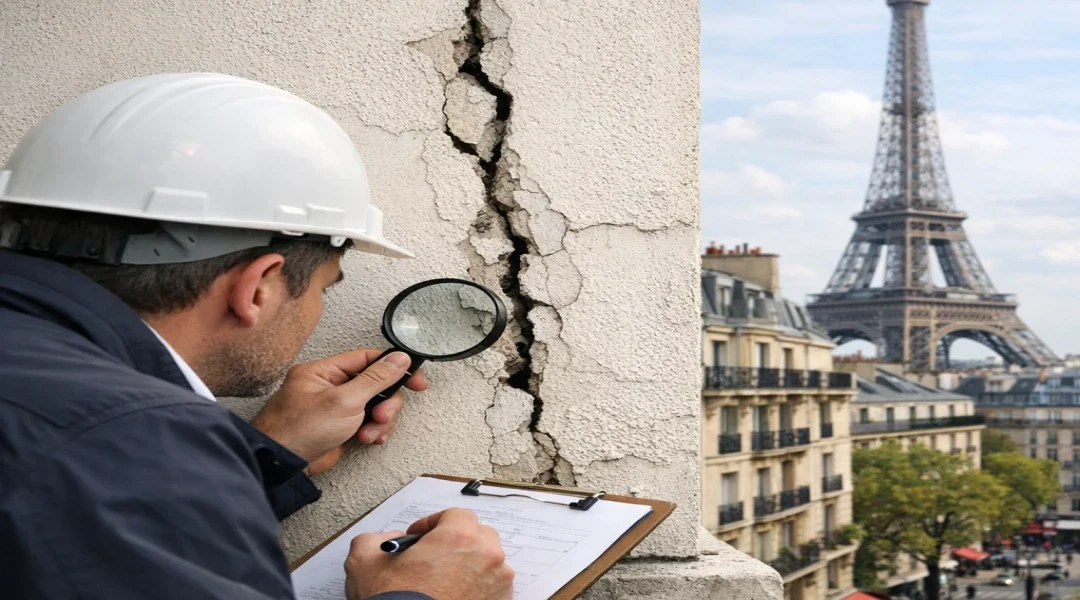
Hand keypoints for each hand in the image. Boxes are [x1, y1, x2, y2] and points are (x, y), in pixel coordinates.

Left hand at [251, 349, 426, 474]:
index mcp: (325, 371)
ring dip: (380, 421)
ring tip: (369, 432)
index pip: (367, 359)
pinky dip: (374, 431)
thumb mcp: (344, 400)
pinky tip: (368, 438)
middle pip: (376, 385)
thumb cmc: (299, 430)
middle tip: (382, 415)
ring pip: (375, 406)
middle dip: (385, 402)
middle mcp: (331, 387)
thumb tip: (398, 359)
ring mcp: (337, 408)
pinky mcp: (342, 427)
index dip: (393, 367)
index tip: (414, 379)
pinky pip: (368, 423)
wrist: (283, 465)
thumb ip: (375, 379)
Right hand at [344, 508, 513, 599]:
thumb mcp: (364, 562)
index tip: (421, 536)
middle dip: (458, 541)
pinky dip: (479, 587)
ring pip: (489, 562)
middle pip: (479, 535)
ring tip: (446, 578)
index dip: (435, 523)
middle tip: (436, 555)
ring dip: (471, 564)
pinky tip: (456, 595)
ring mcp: (497, 582)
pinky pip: (493, 586)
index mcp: (458, 538)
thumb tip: (392, 540)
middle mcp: (486, 556)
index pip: (457, 515)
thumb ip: (376, 539)